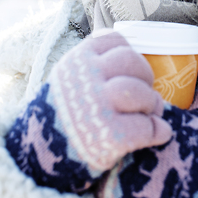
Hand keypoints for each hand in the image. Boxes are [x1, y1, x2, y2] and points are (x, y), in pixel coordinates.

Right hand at [47, 32, 171, 172]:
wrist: (37, 157)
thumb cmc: (61, 115)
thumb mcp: (68, 79)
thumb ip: (93, 66)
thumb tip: (133, 61)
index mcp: (77, 59)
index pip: (114, 40)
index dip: (130, 53)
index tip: (131, 70)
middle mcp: (87, 77)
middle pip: (132, 61)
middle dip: (145, 77)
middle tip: (145, 94)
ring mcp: (98, 106)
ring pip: (140, 91)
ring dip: (152, 103)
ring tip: (151, 114)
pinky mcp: (109, 136)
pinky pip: (145, 127)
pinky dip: (157, 130)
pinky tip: (160, 133)